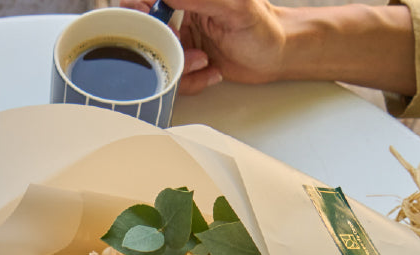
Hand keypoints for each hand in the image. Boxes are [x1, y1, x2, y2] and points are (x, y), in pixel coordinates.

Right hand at [116, 0, 285, 94]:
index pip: (147, 0)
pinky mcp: (185, 64)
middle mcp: (180, 15)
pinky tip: (211, 72)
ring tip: (205, 62)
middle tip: (185, 49)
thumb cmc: (264, 28)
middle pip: (145, 33)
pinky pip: (172, 78)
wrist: (278, 56)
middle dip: (163, 48)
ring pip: (158, 60)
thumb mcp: (235, 7)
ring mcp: (181, 41)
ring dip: (180, 68)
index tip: (152, 23)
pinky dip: (190, 81)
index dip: (140, 12)